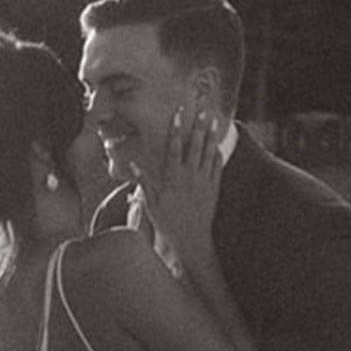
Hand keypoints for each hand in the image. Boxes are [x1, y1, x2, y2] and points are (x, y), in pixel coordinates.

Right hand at [133, 107, 224, 271]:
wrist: (190, 239)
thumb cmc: (168, 222)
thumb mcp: (151, 203)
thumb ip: (144, 181)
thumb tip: (132, 164)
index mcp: (173, 178)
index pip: (174, 148)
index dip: (176, 129)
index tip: (178, 114)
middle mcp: (190, 177)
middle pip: (195, 147)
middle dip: (198, 127)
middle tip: (203, 111)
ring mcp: (204, 182)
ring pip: (209, 154)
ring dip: (211, 137)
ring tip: (214, 121)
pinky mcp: (214, 189)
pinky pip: (217, 168)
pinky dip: (217, 155)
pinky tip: (218, 146)